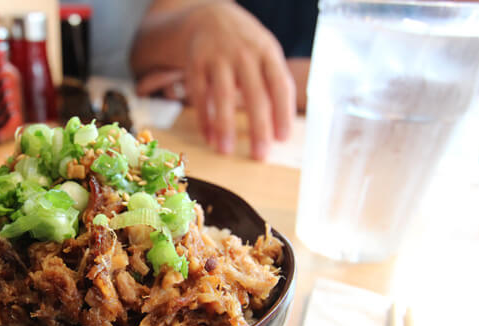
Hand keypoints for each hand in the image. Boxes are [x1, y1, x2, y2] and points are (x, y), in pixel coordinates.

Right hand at [182, 2, 294, 159]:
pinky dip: (203, 119)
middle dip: (258, 128)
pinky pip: (199, 95)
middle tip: (260, 155)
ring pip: (223, 96)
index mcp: (268, 52)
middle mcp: (244, 54)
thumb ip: (275, 83)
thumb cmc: (245, 46)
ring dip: (225, 126)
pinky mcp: (195, 63)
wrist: (209, 17)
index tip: (282, 139)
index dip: (282, 113)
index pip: (280, 85)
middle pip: (255, 95)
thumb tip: (282, 128)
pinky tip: (208, 137)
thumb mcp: (266, 54)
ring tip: (226, 151)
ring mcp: (218, 57)